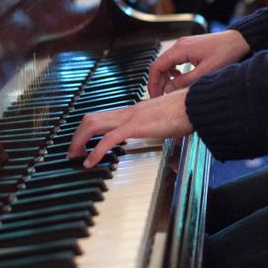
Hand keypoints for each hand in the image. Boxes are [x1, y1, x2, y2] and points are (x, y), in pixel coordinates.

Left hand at [67, 89, 193, 167]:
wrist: (195, 105)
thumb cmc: (185, 112)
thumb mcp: (163, 122)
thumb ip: (155, 127)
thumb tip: (156, 134)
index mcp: (133, 112)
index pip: (102, 117)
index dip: (87, 130)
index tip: (82, 144)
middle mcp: (127, 112)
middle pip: (91, 119)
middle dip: (77, 136)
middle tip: (72, 153)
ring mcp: (130, 117)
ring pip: (93, 125)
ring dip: (79, 141)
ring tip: (75, 157)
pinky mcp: (136, 126)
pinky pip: (109, 139)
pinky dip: (96, 151)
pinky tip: (90, 162)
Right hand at [148, 30, 249, 97]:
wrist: (239, 40)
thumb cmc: (226, 52)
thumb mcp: (205, 72)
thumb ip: (184, 82)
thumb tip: (167, 90)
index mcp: (180, 49)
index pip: (156, 67)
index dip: (153, 83)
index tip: (155, 96)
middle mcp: (179, 45)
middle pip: (159, 65)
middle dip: (158, 82)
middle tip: (160, 97)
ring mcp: (184, 45)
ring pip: (166, 63)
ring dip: (165, 77)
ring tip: (169, 90)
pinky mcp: (189, 48)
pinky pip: (174, 60)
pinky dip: (173, 71)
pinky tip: (179, 79)